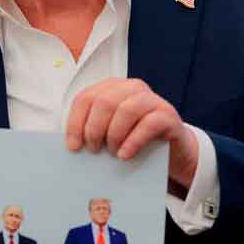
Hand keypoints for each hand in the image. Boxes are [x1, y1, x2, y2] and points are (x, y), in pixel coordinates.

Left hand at [66, 78, 198, 189]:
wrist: (171, 150)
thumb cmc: (135, 139)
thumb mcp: (111, 131)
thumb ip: (93, 130)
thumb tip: (72, 145)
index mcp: (112, 88)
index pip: (86, 98)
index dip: (75, 123)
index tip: (74, 146)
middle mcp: (132, 88)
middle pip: (104, 102)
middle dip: (94, 129)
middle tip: (94, 149)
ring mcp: (152, 100)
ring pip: (126, 110)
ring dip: (114, 135)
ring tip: (112, 153)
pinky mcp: (168, 115)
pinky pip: (149, 123)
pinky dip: (133, 141)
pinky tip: (125, 155)